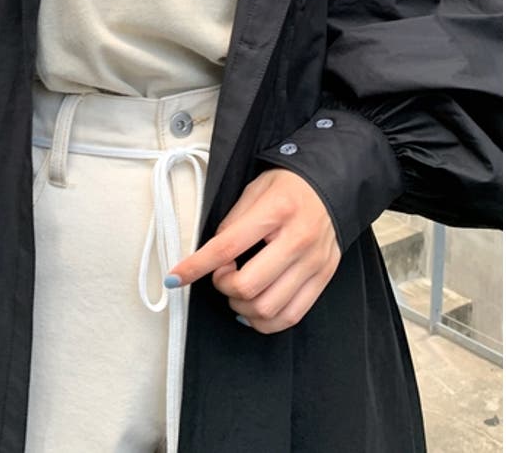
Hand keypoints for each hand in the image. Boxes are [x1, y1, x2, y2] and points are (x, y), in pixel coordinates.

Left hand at [166, 168, 340, 333]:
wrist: (330, 185)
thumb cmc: (288, 186)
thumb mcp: (254, 191)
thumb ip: (232, 223)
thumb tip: (210, 257)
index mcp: (276, 211)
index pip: (227, 246)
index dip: (196, 266)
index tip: (175, 277)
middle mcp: (298, 240)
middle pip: (248, 286)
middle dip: (223, 286)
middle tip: (221, 274)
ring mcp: (314, 263)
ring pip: (268, 308)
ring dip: (241, 306)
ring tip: (237, 290)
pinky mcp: (324, 278)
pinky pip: (291, 316)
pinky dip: (264, 320)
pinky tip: (254, 307)